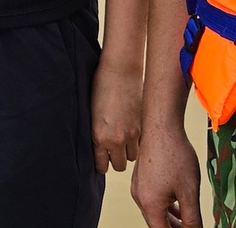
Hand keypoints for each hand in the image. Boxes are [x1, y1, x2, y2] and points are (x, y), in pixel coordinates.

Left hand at [92, 54, 143, 172]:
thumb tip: (100, 148)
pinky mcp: (144, 125)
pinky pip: (142, 142)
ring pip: (133, 156)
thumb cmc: (100, 86)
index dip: (102, 163)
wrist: (120, 70)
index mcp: (99, 137)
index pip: (102, 166)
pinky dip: (138, 140)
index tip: (103, 160)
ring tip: (125, 139)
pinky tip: (133, 129)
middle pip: (120, 165)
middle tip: (114, 150)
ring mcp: (133, 133)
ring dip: (128, 150)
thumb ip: (97, 134)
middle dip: (116, 159)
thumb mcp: (92, 114)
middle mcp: (117, 139)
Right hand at [131, 121, 203, 227]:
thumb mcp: (189, 191)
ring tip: (186, 221)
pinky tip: (177, 203)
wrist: (162, 126)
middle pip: (157, 223)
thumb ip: (192, 217)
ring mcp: (138, 186)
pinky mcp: (141, 177)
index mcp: (149, 204)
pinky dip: (166, 205)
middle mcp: (140, 197)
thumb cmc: (173, 153)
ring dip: (170, 218)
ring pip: (155, 210)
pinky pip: (153, 198)